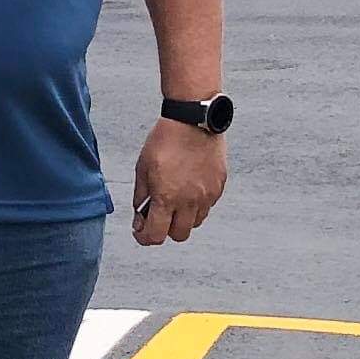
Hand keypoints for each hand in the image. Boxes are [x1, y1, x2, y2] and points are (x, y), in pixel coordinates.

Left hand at [130, 118, 225, 246]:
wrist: (193, 120)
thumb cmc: (165, 140)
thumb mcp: (142, 168)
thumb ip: (141, 196)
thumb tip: (140, 217)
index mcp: (166, 197)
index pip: (156, 236)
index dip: (145, 238)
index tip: (141, 231)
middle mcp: (189, 201)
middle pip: (179, 235)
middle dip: (166, 229)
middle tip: (158, 216)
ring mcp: (207, 195)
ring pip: (195, 223)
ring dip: (183, 218)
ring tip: (175, 199)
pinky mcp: (219, 187)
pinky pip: (207, 206)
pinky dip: (197, 204)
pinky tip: (189, 187)